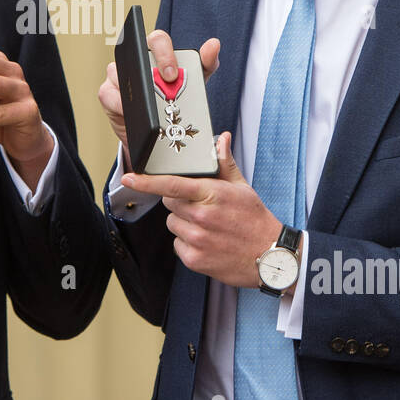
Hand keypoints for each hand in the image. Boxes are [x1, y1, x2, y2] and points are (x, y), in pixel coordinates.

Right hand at [98, 30, 219, 168]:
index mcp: (156, 53)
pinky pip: (109, 94)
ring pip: (119, 71)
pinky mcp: (107, 93)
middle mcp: (135, 59)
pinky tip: (131, 113)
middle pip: (135, 49)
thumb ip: (206, 64)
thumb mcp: (195, 84)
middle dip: (148, 68)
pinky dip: (119, 104)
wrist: (157, 133)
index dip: (165, 53)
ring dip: (134, 89)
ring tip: (149, 106)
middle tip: (166, 84)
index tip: (173, 74)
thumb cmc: (175, 100)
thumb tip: (214, 44)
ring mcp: (118, 74)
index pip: (157, 40)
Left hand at [121, 131, 280, 288]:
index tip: (129, 178)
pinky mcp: (194, 260)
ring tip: (208, 227)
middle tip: (202, 208)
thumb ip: (224, 163)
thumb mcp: (241, 187)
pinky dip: (187, 244)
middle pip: (169, 203)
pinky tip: (207, 242)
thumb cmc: (255, 219)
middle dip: (180, 203)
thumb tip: (221, 139)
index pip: (171, 185)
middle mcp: (201, 217)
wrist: (271, 256)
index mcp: (210, 194)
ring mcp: (197, 240)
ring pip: (172, 224)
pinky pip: (177, 245)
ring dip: (183, 224)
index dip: (146, 182)